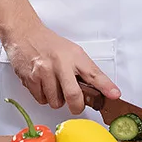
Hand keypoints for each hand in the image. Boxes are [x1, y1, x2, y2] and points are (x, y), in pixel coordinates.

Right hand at [3, 23, 119, 113]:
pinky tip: (43, 84)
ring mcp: (45, 72)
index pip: (94, 73)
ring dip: (57, 99)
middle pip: (73, 95)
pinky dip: (44, 97)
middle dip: (76, 106)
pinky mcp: (31, 79)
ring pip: (55, 101)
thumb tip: (94, 89)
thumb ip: (82, 69)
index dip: (106, 86)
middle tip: (77, 105)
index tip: (114, 94)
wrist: (26, 35)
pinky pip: (41, 100)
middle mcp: (61, 63)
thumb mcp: (72, 51)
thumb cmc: (50, 44)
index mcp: (75, 55)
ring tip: (55, 85)